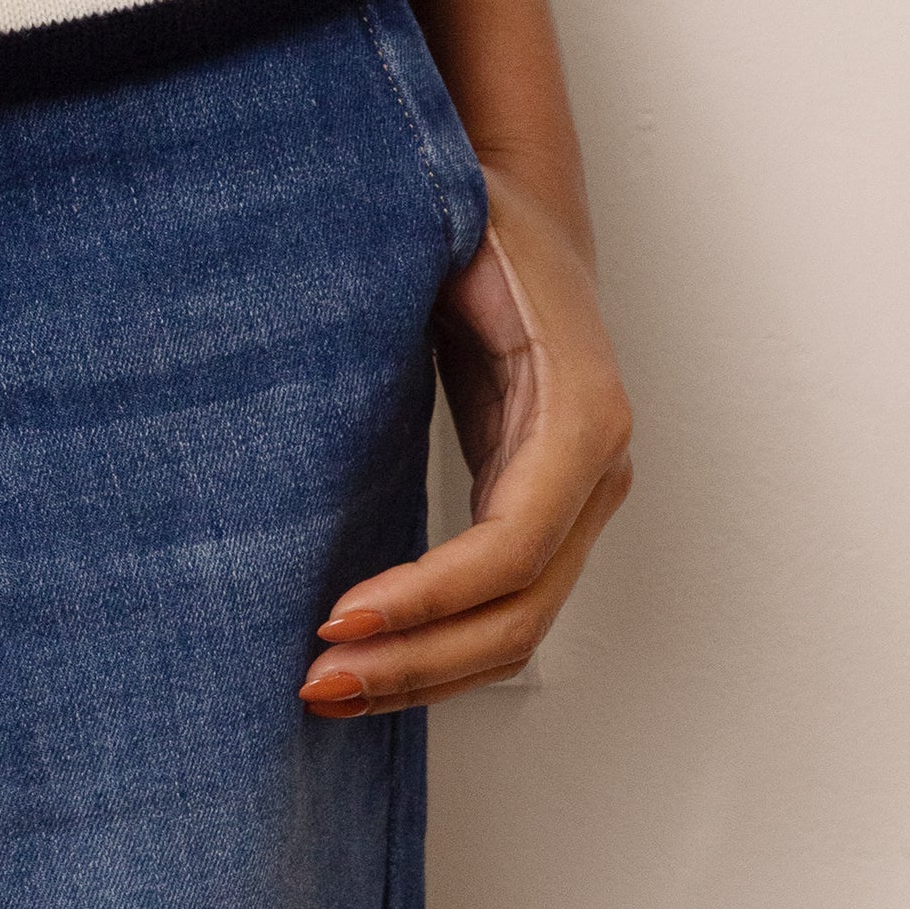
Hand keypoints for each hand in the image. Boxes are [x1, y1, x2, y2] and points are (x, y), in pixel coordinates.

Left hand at [299, 166, 633, 712]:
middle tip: (315, 681)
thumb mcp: (446, 228)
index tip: (337, 618)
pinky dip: (437, 647)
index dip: (429, 595)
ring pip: (514, 629)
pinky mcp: (541, 513)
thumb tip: (330, 272)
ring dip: (424, 674)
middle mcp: (594, 471)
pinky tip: (365, 660)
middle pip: (517, 612)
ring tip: (325, 689)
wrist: (524, 221)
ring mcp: (576, 501)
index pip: (512, 543)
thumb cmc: (476, 219)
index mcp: (579, 409)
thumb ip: (406, 259)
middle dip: (418, 659)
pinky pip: (500, 608)